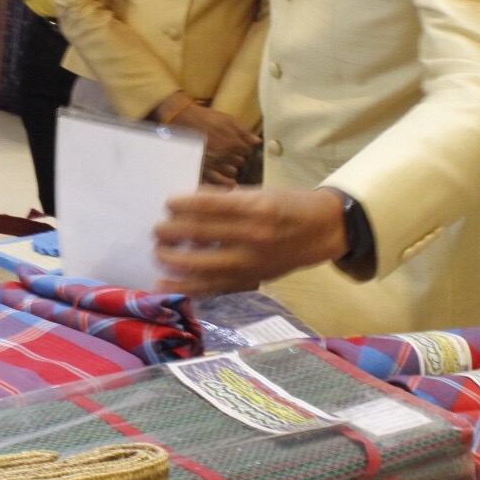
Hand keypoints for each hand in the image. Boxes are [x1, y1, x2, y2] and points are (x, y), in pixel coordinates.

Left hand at [154, 186, 348, 295]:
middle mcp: (253, 237)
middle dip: (171, 232)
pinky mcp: (250, 280)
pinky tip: (164, 283)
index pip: (209, 206)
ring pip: (201, 266)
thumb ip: (226, 198)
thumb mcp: (261, 192)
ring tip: (158, 253)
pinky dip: (185, 286)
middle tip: (156, 230)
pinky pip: (212, 286)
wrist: (323, 232)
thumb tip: (188, 201)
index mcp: (256, 208)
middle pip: (200, 235)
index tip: (167, 203)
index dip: (182, 204)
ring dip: (173, 260)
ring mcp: (251, 263)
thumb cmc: (290, 205)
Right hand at [160, 97, 258, 185]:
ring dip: (230, 167)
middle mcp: (226, 155)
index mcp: (234, 142)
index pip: (247, 151)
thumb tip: (258, 142)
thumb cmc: (206, 118)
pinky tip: (229, 182)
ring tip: (224, 161)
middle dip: (237, 157)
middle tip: (230, 152)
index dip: (243, 147)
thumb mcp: (228, 120)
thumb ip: (244, 132)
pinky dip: (226, 182)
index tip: (239, 145)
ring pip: (232, 172)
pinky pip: (219, 181)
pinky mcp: (205, 169)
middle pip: (240, 162)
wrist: (184, 120)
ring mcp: (215, 164)